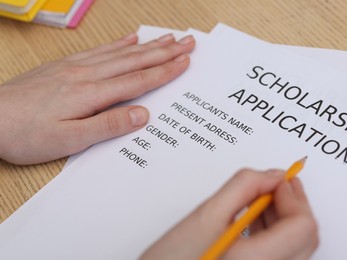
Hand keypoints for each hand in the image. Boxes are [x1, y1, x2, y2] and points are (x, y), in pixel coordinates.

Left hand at [0, 33, 194, 164]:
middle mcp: (86, 74)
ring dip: (146, 45)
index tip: (184, 62)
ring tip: (166, 38)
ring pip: (119, 52)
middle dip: (164, 52)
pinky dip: (117, 43)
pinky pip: (98, 50)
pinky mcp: (64, 66)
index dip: (164, 71)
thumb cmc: (25, 133)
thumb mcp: (68, 140)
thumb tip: (141, 115)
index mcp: (91, 93)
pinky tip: (128, 39)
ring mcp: (74, 67)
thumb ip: (107, 126)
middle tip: (187, 41)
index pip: (137, 80)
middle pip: (134, 60)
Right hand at [141, 169, 317, 259]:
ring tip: (266, 196)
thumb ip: (243, 186)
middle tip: (280, 183)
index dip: (293, 197)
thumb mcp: (206, 215)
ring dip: (286, 217)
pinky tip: (258, 218)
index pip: (301, 226)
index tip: (279, 181)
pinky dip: (277, 232)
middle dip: (294, 204)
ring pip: (296, 247)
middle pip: (305, 237)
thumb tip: (271, 176)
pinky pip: (283, 255)